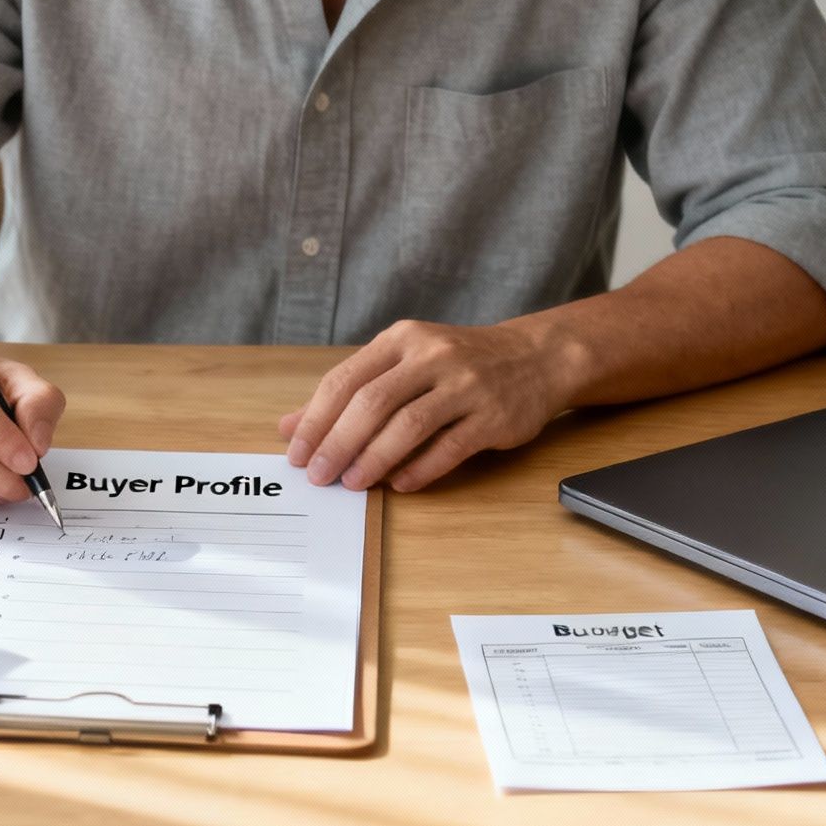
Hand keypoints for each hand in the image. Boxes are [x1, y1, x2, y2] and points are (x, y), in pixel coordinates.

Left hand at [279, 319, 573, 493]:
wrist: (536, 356)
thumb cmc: (457, 363)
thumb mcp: (403, 361)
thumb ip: (349, 391)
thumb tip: (290, 426)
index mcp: (402, 340)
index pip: (345, 380)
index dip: (315, 420)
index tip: (296, 453)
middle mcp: (432, 356)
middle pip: (372, 403)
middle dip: (338, 443)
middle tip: (318, 476)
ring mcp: (466, 385)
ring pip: (409, 425)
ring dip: (374, 459)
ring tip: (353, 483)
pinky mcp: (494, 416)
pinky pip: (450, 448)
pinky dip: (420, 469)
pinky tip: (400, 485)